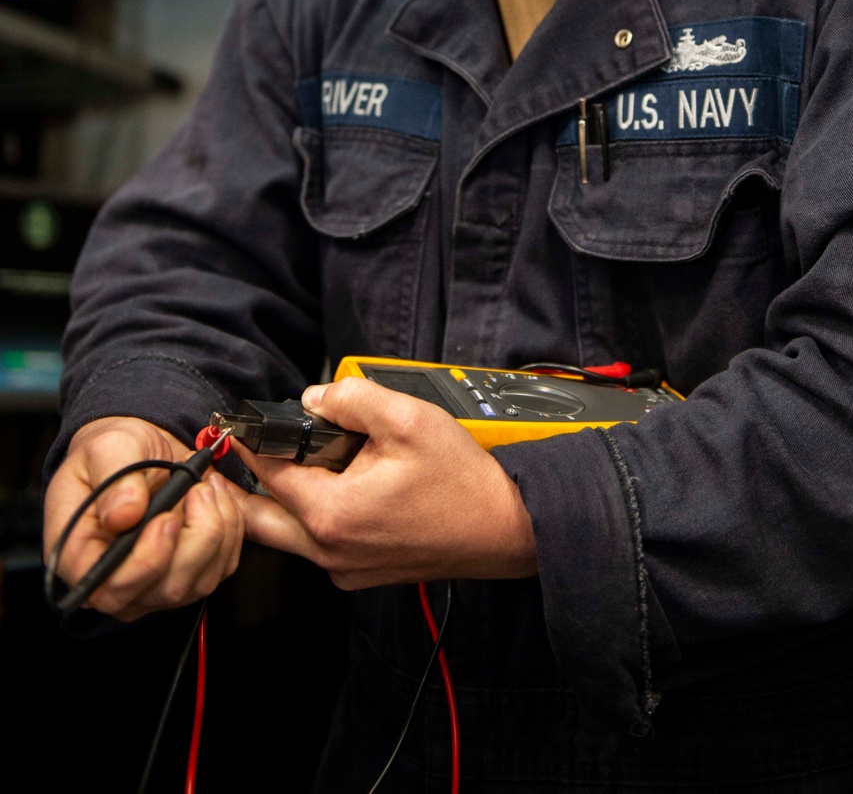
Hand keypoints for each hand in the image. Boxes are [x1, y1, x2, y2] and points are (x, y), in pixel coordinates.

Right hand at [43, 415, 243, 620]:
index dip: (148, 561)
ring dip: (218, 527)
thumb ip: (114, 478)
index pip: (112, 588)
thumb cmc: (113, 454)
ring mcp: (154, 583)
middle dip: (196, 535)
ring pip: (201, 580)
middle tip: (196, 488)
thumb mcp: (107, 448)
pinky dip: (230, 528)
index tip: (168, 518)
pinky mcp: (188, 573)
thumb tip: (124, 514)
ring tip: (205, 484)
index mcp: (81, 556)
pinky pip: (222, 566)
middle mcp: (117, 580)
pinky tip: (216, 496)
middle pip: (167, 588)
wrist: (138, 450)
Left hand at [240, 378, 536, 588]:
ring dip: (276, 503)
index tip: (229, 428)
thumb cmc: (462, 481)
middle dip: (241, 487)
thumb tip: (315, 398)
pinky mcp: (361, 573)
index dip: (248, 445)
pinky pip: (317, 545)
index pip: (268, 475)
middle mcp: (331, 551)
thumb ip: (353, 398)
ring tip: (283, 466)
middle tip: (233, 458)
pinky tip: (329, 488)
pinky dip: (309, 518)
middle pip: (259, 520)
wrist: (504, 528)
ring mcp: (345, 568)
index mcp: (333, 514)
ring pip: (286, 537)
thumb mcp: (409, 419)